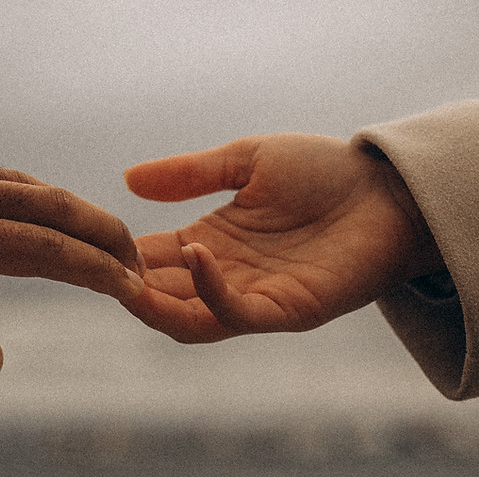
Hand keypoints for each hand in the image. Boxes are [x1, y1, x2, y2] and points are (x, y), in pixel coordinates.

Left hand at [0, 123, 143, 381]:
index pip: (42, 250)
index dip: (93, 270)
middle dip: (100, 231)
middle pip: (50, 205)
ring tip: (96, 230)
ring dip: (71, 207)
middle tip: (136, 257)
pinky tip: (23, 198)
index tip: (132, 286)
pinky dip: (31, 189)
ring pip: (25, 183)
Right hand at [121, 134, 440, 342]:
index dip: (120, 251)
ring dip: (154, 304)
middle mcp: (226, 275)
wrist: (390, 187)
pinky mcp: (287, 311)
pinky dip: (209, 293)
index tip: (87, 236)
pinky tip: (194, 255)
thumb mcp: (246, 160)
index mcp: (211, 242)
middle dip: (127, 284)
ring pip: (188, 319)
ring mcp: (254, 297)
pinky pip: (236, 313)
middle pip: (161, 296)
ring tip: (127, 277)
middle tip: (95, 264)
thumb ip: (189, 174)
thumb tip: (127, 179)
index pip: (152, 258)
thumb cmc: (325, 171)